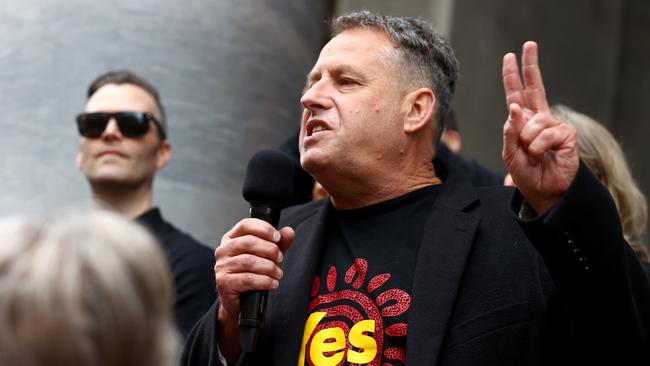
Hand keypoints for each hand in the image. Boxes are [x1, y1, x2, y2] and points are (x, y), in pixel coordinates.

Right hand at [215, 218, 293, 321]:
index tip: (277, 237)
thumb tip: (288, 231)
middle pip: (248, 242)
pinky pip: (247, 279)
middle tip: (280, 259)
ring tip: (278, 273)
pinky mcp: (223, 282)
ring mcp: (221, 266)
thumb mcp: (267, 256)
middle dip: (269, 250)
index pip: (245, 225)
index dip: (264, 228)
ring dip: (269, 267)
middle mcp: (223, 250)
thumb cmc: (251, 274)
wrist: (239, 301)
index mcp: (232, 238)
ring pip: (249, 261)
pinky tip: (272, 283)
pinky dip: (264, 281)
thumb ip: (278, 243)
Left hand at [502, 41, 578, 213]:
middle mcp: (539, 118)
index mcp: (523, 120)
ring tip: (533, 155)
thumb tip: (514, 107)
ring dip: (527, 141)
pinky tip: (543, 156)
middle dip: (530, 65)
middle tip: (529, 44)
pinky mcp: (566, 134)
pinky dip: (538, 147)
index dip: (513, 76)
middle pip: (534, 86)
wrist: (544, 191)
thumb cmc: (527, 173)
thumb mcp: (510, 152)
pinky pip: (544, 134)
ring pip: (532, 122)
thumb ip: (510, 131)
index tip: (510, 56)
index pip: (516, 94)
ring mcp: (554, 124)